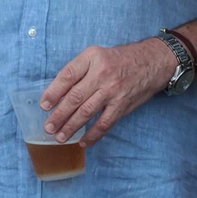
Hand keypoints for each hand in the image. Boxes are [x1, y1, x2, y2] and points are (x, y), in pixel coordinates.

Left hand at [40, 39, 177, 147]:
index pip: (67, 76)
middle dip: (59, 115)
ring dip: (71, 127)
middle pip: (75, 97)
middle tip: (48, 127)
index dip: (53, 92)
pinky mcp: (122, 105)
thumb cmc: (120, 59)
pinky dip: (93, 135)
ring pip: (87, 112)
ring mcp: (113, 91)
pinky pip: (105, 124)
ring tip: (59, 137)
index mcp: (92, 58)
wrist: (152, 62)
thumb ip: (80, 70)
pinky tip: (83, 142)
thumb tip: (59, 93)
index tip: (44, 105)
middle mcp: (102, 74)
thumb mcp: (98, 55)